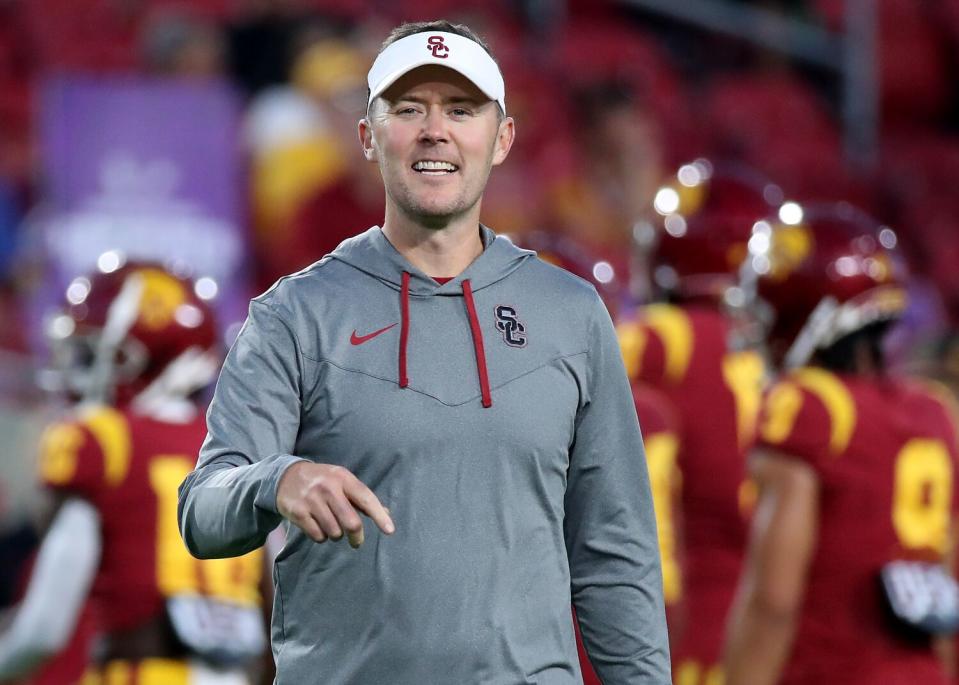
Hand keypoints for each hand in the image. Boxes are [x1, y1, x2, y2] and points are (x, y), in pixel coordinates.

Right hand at [276, 462, 394, 547]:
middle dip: (357, 537)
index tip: (390, 531)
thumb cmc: (323, 481)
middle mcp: (328, 487)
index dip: (379, 516)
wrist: (286, 476)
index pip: (366, 498)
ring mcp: (311, 500)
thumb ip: (361, 497)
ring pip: (334, 532)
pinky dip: (321, 537)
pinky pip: (318, 536)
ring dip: (336, 535)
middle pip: (351, 522)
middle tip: (357, 542)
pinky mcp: (298, 512)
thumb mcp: (342, 481)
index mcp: (343, 478)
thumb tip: (386, 513)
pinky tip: (318, 527)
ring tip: (332, 527)